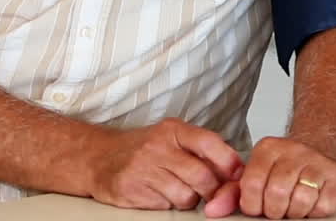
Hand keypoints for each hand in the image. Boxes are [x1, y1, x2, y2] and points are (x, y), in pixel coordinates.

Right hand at [87, 118, 242, 210]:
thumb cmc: (143, 149)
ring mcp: (143, 169)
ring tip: (178, 190)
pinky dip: (168, 204)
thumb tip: (236, 171)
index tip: (237, 174)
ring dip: (189, 200)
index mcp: (173, 130)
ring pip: (185, 196)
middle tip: (210, 192)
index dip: (228, 161)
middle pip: (201, 176)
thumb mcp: (172, 138)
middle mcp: (158, 147)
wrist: (99, 157)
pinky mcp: (131, 190)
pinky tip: (159, 193)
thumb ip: (201, 150)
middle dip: (212, 190)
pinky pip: (164, 206)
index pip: (209, 142)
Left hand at [203, 136, 335, 218]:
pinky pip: (321, 207)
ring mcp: (317, 163)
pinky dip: (313, 212)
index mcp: (268, 149)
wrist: (322, 150)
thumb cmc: (285, 167)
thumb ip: (232, 193)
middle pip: (276, 194)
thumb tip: (212, 210)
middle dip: (274, 210)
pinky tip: (310, 202)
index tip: (256, 206)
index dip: (252, 204)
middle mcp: (293, 151)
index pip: (252, 184)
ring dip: (294, 212)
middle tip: (276, 208)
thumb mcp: (256, 173)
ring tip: (292, 206)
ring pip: (299, 201)